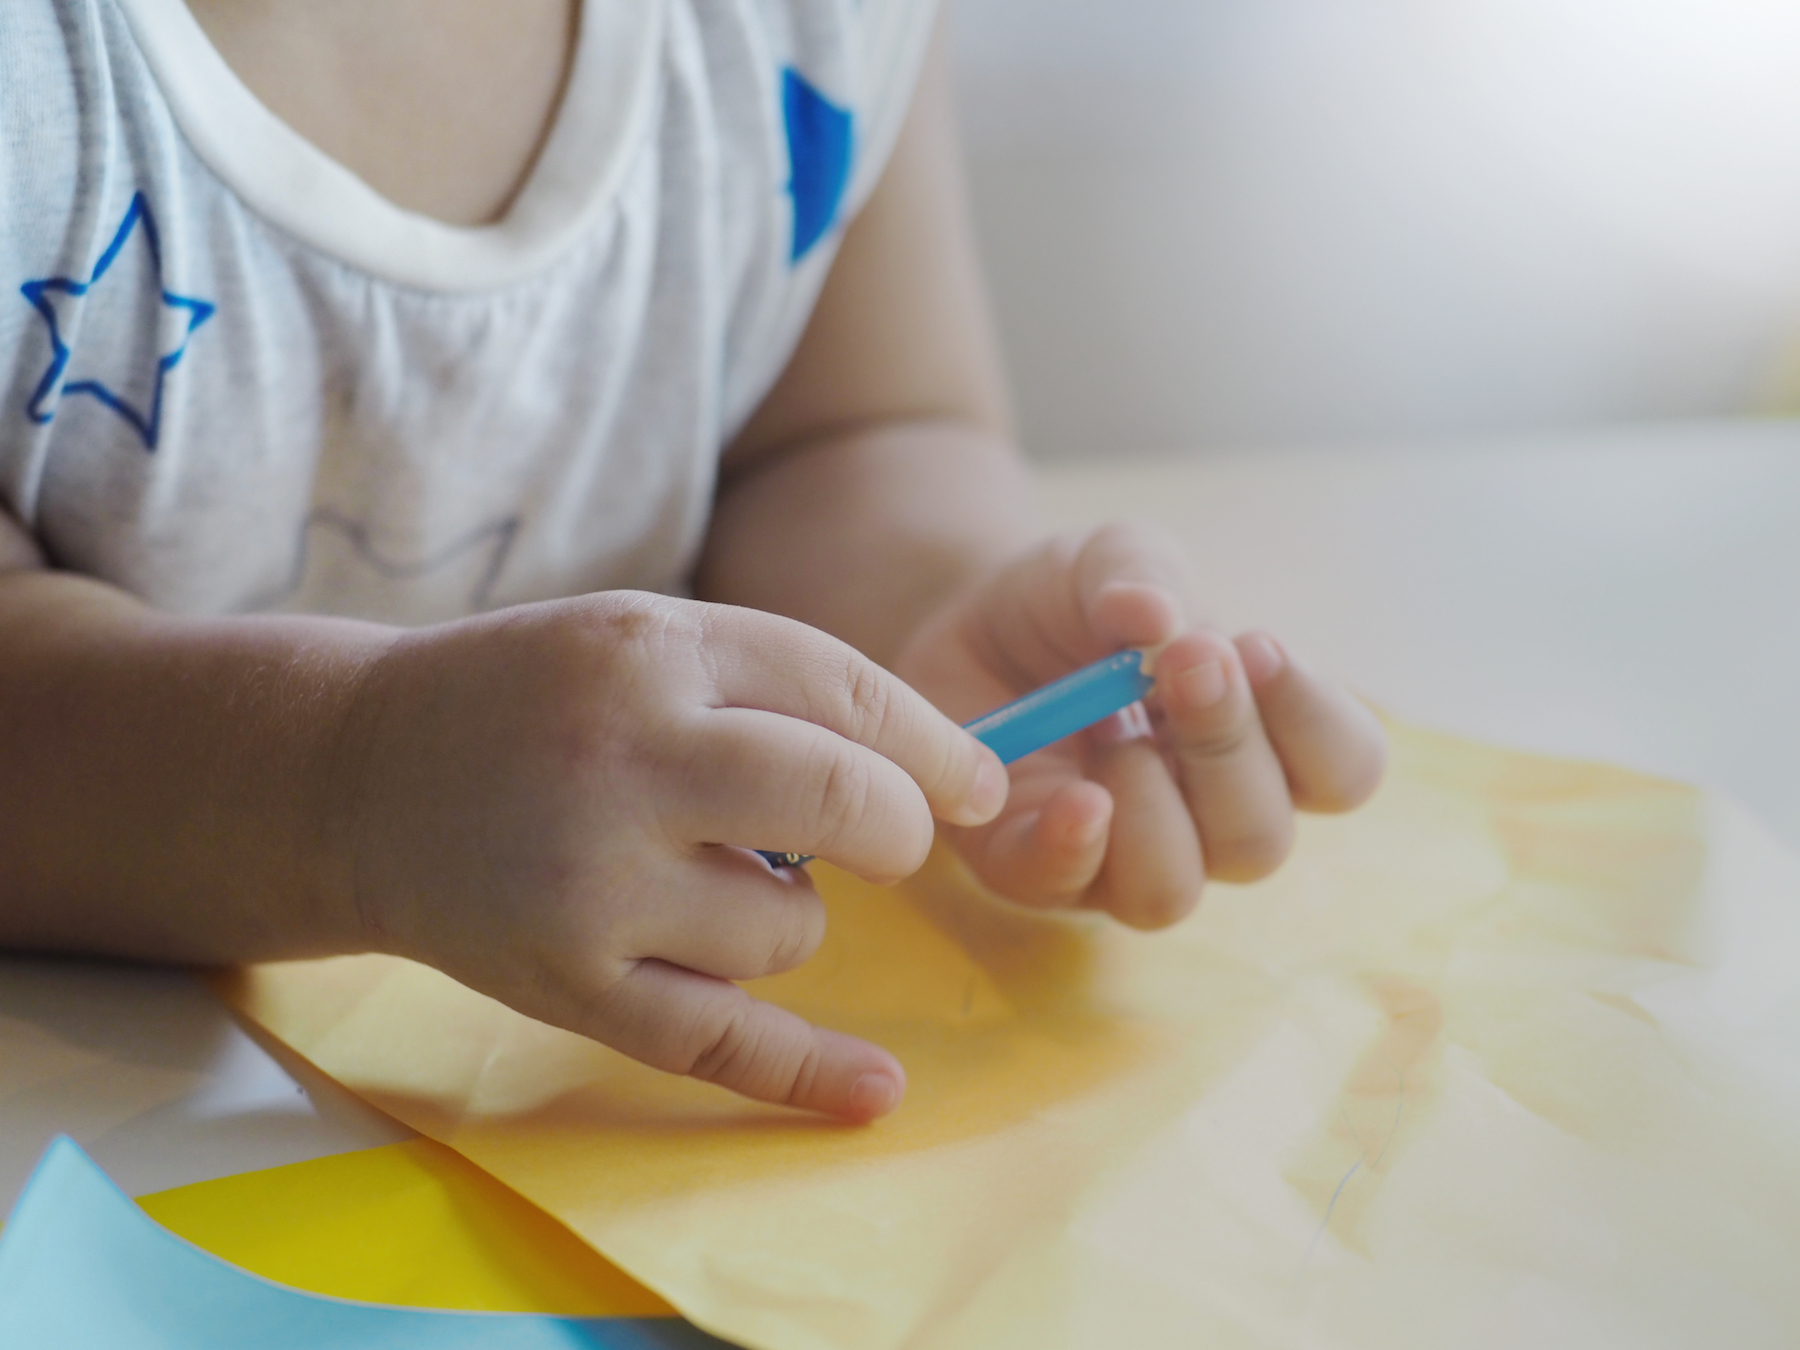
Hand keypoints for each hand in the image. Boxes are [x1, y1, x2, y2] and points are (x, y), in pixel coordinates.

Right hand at [321, 592, 1006, 1119]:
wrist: (356, 774)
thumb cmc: (531, 697)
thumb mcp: (641, 637)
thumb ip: (778, 682)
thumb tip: (947, 775)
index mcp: (649, 648)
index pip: (843, 692)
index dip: (934, 746)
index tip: (977, 785)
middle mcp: (621, 760)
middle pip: (842, 801)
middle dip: (898, 829)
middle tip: (887, 839)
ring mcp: (590, 883)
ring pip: (788, 927)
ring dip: (787, 912)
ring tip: (705, 877)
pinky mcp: (567, 984)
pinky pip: (716, 1039)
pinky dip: (805, 1071)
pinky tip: (875, 1090)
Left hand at [895, 524, 1386, 928]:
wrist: (965, 618)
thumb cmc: (1072, 602)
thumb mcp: (1113, 559)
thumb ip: (1142, 575)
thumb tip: (1156, 620)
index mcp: (1260, 745)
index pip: (1341, 771)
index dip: (1317, 722)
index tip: (1257, 646)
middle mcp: (1203, 817)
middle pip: (1261, 839)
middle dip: (1227, 748)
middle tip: (1182, 662)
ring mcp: (1117, 855)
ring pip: (1172, 890)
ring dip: (1151, 805)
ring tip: (1110, 728)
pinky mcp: (1029, 866)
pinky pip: (1065, 889)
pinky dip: (1073, 846)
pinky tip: (1075, 795)